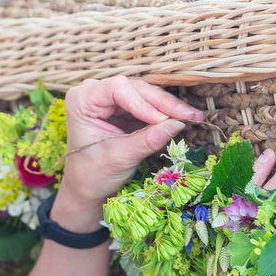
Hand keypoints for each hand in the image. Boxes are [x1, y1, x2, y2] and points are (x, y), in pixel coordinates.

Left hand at [58, 76, 205, 207]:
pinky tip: (185, 118)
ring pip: (145, 95)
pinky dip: (166, 113)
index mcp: (82, 100)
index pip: (117, 88)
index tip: (163, 120)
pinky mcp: (124, 107)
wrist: (87, 187)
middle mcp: (94, 92)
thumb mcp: (120, 158)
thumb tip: (177, 124)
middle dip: (164, 104)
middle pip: (135, 89)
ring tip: (194, 117)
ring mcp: (109, 98)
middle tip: (191, 116)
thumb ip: (147, 140)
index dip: (143, 102)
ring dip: (169, 107)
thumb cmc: (93, 174)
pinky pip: (148, 105)